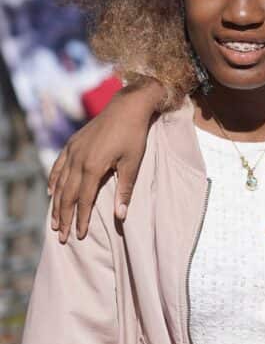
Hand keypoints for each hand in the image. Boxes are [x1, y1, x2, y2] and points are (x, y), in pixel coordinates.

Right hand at [48, 79, 164, 242]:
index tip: (79, 236)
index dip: (81, 219)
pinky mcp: (73, 143)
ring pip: (60, 182)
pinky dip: (54, 180)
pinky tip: (52, 192)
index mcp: (93, 167)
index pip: (84, 201)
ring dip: (56, 203)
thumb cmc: (134, 136)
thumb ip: (125, 191)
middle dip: (64, 217)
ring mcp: (73, 150)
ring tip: (54, 221)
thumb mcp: (133, 164)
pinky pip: (58, 166)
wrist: (127, 107)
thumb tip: (121, 216)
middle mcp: (78, 160)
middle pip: (67, 195)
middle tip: (61, 236)